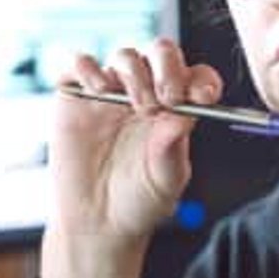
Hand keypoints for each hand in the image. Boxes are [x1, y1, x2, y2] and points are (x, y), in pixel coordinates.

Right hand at [39, 38, 221, 277]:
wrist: (96, 223)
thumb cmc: (137, 203)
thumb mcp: (166, 181)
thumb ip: (173, 149)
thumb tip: (183, 115)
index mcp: (175, 109)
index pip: (194, 77)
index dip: (201, 79)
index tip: (202, 96)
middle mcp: (145, 94)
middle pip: (160, 54)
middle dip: (166, 68)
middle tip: (166, 97)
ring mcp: (109, 93)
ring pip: (124, 56)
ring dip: (134, 72)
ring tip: (135, 107)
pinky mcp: (76, 98)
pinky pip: (79, 65)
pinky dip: (88, 67)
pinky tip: (98, 89)